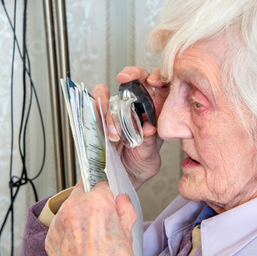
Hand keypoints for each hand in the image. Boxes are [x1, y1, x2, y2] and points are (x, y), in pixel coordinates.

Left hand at [45, 180, 136, 255]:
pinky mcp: (49, 237)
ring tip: (90, 238)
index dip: (108, 195)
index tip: (109, 203)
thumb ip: (125, 211)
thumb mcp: (128, 235)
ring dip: (78, 216)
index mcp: (96, 202)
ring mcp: (58, 222)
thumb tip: (122, 202)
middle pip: (82, 192)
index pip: (101, 184)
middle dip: (91, 202)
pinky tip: (80, 247)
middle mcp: (73, 208)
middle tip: (100, 221)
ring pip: (69, 209)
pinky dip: (68, 232)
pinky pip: (60, 226)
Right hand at [93, 67, 169, 189]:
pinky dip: (96, 109)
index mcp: (156, 113)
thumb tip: (149, 128)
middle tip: (126, 78)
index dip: (158, 77)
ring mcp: (118, 111)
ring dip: (110, 104)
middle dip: (131, 74)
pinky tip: (101, 123)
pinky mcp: (100, 117)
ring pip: (113, 91)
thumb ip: (149, 143)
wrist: (120, 180)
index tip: (153, 81)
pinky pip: (95, 105)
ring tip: (113, 131)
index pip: (161, 86)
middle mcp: (138, 108)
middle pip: (136, 79)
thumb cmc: (140, 167)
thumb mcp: (149, 158)